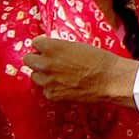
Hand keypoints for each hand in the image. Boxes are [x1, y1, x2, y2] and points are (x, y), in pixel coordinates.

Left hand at [24, 36, 138, 106]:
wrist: (111, 80)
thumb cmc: (100, 60)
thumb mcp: (78, 46)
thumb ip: (60, 48)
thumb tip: (52, 51)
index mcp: (52, 47)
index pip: (35, 43)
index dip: (43, 46)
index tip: (48, 49)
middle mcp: (45, 64)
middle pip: (28, 60)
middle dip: (37, 59)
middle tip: (48, 61)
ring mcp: (48, 81)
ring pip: (35, 76)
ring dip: (43, 74)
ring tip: (58, 75)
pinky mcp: (53, 95)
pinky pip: (45, 90)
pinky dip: (53, 88)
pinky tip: (65, 85)